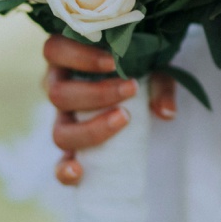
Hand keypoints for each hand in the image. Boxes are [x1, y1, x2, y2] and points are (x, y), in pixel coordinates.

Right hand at [43, 35, 177, 185]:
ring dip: (92, 128)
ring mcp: (62, 121)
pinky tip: (79, 171)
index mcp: (65, 60)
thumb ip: (158, 86)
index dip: (79, 56)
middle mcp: (57, 89)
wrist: (135, 97)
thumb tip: (166, 112)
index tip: (113, 61)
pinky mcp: (71, 150)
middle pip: (58, 94)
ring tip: (124, 119)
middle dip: (97, 93)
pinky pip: (58, 164)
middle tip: (132, 89)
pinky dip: (64, 170)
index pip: (55, 50)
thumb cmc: (135, 72)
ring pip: (59, 131)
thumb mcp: (150, 71)